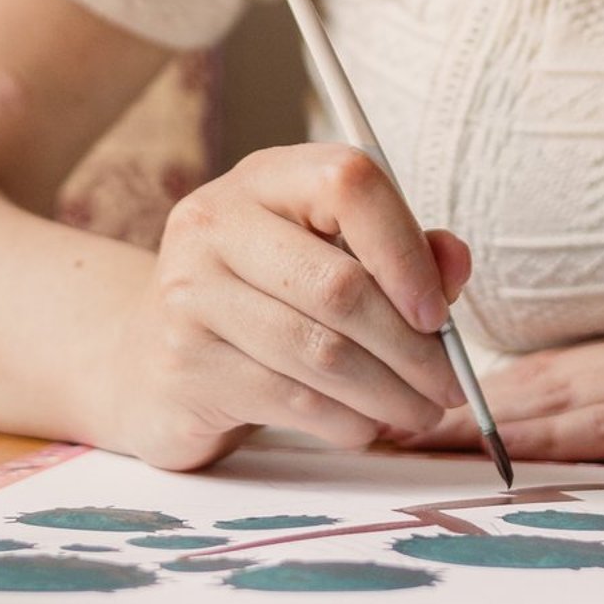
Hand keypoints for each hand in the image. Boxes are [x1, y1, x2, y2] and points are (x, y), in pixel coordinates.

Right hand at [103, 144, 471, 470]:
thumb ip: (402, 253)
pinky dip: (346, 421)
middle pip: (341, 285)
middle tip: (451, 385)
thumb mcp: (330, 256)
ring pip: (321, 352)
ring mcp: (190, 294)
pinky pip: (292, 399)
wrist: (148, 359)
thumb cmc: (263, 301)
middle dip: (413, 348)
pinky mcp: (184, 365)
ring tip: (421, 412)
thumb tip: (455, 263)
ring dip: (389, 394)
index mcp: (266, 178)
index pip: (350, 183)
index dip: (407, 251)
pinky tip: (365, 425)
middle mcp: (217, 224)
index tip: (439, 313)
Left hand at [405, 315, 603, 472]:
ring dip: (465, 419)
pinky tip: (488, 448)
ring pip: (544, 397)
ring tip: (393, 434)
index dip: (470, 392)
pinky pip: (598, 424)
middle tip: (363, 413)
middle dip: (441, 403)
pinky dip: (536, 436)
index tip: (402, 406)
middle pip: (526, 383)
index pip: (547, 375)